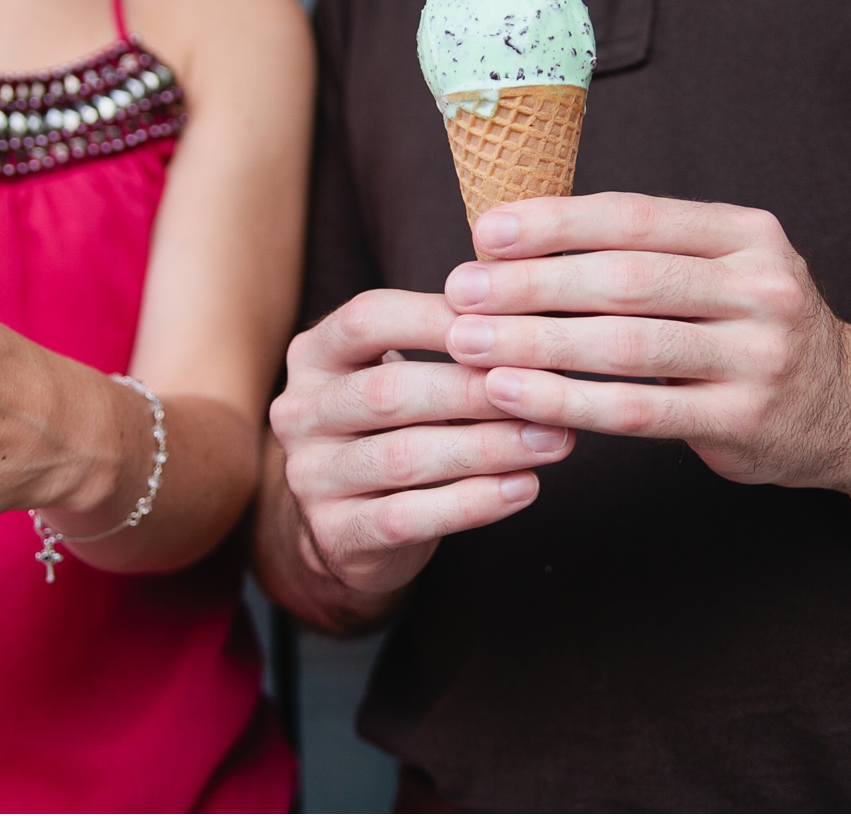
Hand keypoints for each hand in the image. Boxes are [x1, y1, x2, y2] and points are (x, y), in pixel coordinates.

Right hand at [270, 285, 572, 607]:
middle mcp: (299, 412)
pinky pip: (409, 517)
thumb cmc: (394, 427)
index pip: (367, 318)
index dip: (435, 315)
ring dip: (487, 447)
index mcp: (312, 354)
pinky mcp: (335, 535)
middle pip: (389, 391)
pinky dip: (473, 502)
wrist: (351, 526)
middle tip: (548, 390)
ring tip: (551, 440)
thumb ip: (449, 345)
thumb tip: (531, 317)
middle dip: (475, 390)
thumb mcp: (402, 372)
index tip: (507, 318)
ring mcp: (310, 478)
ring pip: (404, 457)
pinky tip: (523, 487)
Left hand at [445, 197, 850, 495]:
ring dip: (537, 344)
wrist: (847, 406)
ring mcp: (755, 356)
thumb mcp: (729, 268)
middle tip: (462, 291)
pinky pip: (639, 411)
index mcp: (746, 233)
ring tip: (473, 345)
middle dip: (532, 283)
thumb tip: (529, 239)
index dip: (557, 221)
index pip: (635, 216)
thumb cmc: (756, 328)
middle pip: (624, 277)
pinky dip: (570, 403)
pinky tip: (518, 398)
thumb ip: (652, 253)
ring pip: (625, 346)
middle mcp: (758, 286)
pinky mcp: (741, 421)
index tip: (487, 231)